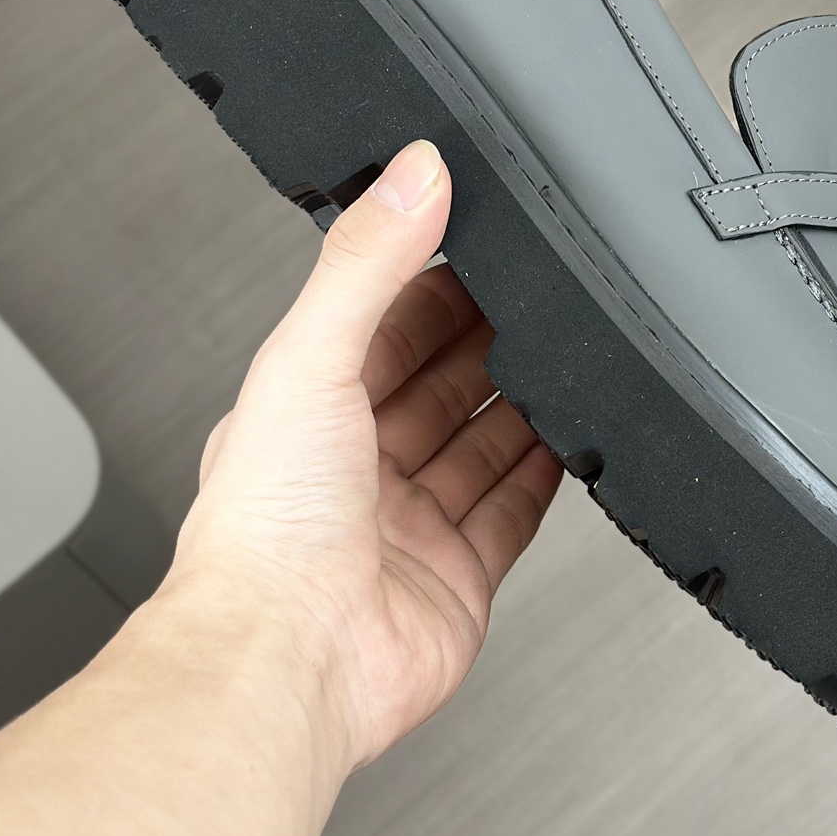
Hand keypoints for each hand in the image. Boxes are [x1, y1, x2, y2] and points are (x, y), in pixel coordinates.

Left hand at [171, 139, 561, 771]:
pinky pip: (514, 513)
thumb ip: (365, 263)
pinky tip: (573, 439)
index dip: (431, 283)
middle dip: (487, 336)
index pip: (379, 325)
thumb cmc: (263, 533)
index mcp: (301, 411)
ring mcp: (407, 528)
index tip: (480, 238)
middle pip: (438, 382)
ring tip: (569, 350)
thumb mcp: (308, 359)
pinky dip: (548, 474)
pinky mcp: (459, 579)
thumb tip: (412, 174)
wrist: (287, 661)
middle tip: (540, 290)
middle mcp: (352, 470)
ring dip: (522, 399)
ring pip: (480, 443)